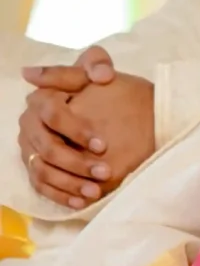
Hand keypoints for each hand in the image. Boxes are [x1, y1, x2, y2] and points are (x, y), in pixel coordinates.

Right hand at [18, 56, 154, 210]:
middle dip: (76, 162)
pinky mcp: (34, 167)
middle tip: (104, 172)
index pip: (51, 113)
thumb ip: (97, 64)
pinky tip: (81, 202)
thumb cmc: (99, 87)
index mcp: (40, 99)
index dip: (75, 129)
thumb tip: (100, 74)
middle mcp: (29, 124)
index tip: (102, 144)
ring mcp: (29, 148)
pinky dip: (61, 195)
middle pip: (48, 147)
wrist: (104, 107)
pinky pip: (41, 186)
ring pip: (44, 170)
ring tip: (95, 191)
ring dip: (70, 183)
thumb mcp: (99, 69)